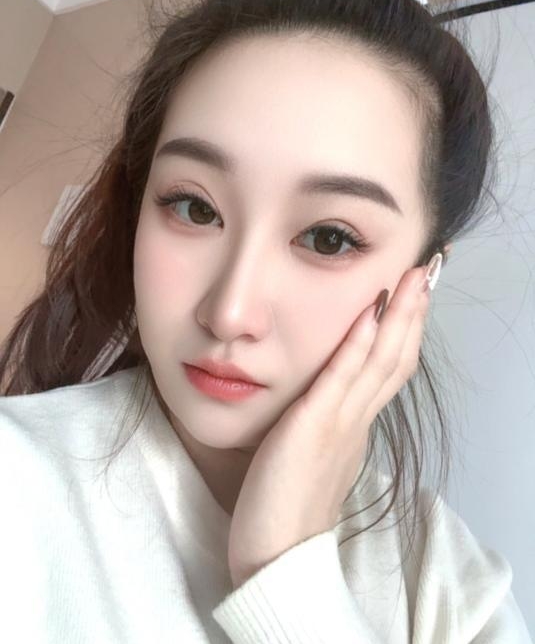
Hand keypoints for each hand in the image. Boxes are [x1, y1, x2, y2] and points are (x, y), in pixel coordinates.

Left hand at [227, 264, 431, 588]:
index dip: (405, 331)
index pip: (388, 370)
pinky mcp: (314, 428)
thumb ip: (326, 430)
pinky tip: (371, 312)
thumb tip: (328, 408)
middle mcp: (356, 422)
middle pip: (396, 358)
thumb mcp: (314, 459)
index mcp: (355, 427)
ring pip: (381, 361)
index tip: (414, 295)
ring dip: (400, 316)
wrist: (275, 559)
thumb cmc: (284, 510)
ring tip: (414, 277)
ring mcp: (340, 424)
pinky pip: (342, 378)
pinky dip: (359, 343)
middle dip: (414, 312)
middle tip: (429, 271)